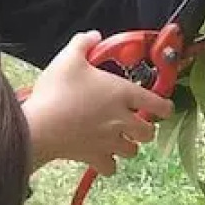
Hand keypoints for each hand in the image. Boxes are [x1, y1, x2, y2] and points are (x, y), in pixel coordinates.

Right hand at [21, 33, 174, 175]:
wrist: (39, 126)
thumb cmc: (57, 91)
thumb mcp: (69, 58)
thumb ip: (83, 43)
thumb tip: (93, 36)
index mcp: (122, 93)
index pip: (157, 103)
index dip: (165, 106)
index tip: (164, 107)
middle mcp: (122, 119)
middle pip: (148, 132)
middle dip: (145, 128)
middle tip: (136, 122)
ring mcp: (109, 141)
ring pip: (133, 151)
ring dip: (129, 145)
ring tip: (119, 138)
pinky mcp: (94, 157)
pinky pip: (111, 168)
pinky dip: (109, 165)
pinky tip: (101, 156)